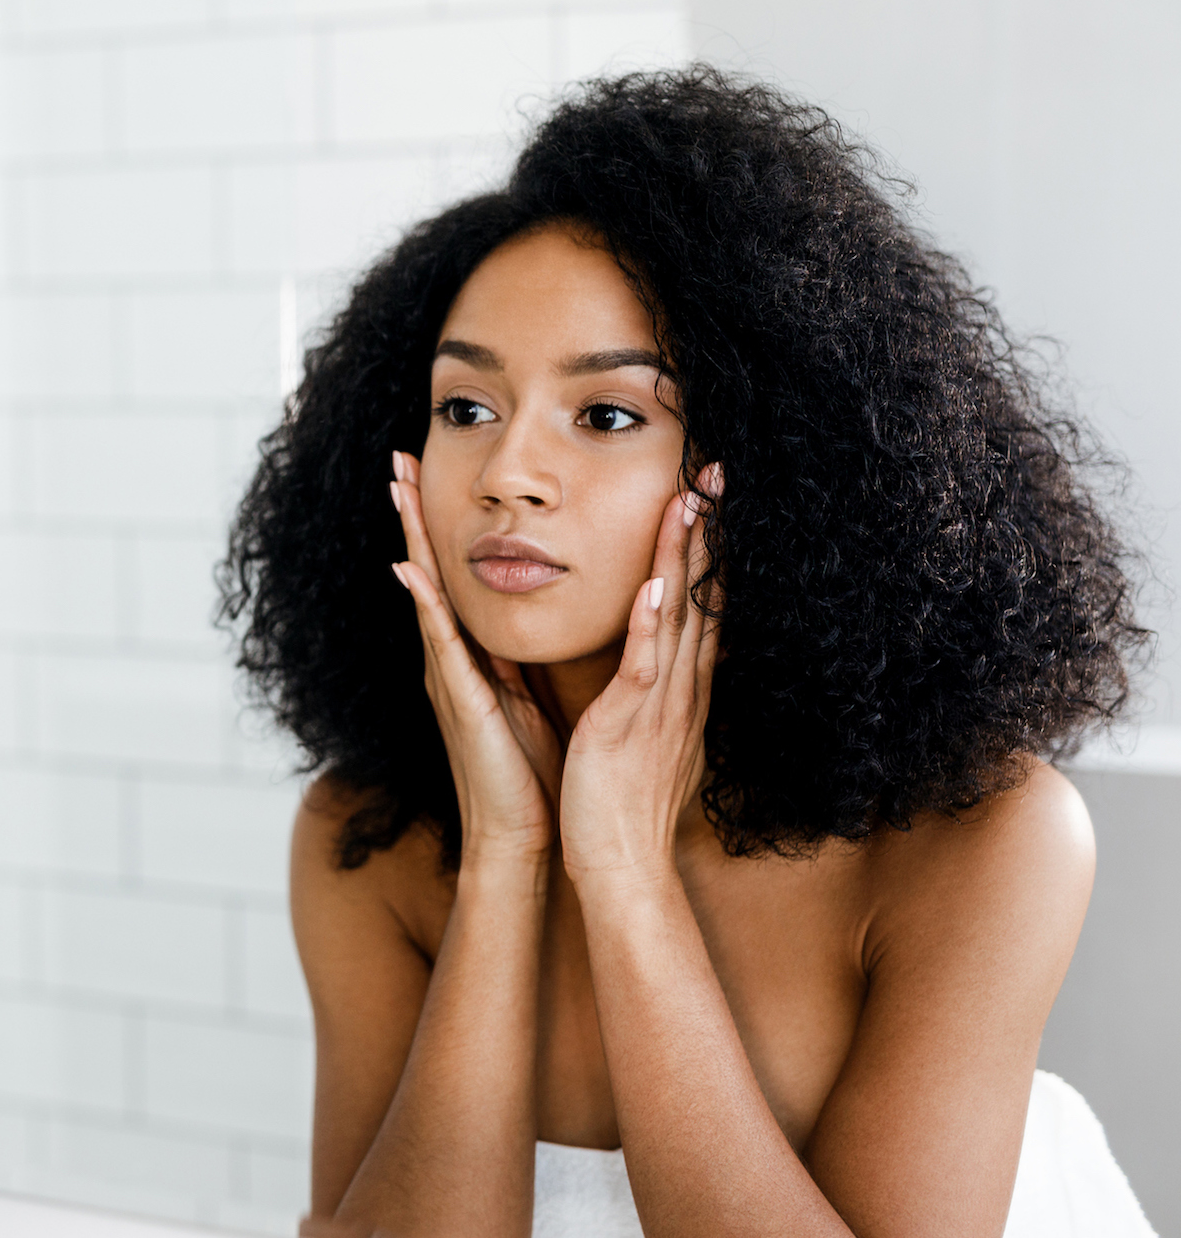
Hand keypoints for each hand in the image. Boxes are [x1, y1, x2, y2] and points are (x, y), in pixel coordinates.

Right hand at [390, 450, 559, 865]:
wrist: (518, 837)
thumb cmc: (529, 774)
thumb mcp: (527, 698)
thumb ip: (518, 658)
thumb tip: (529, 617)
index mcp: (470, 657)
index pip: (451, 578)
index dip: (437, 526)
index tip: (427, 473)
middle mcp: (450, 660)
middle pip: (426, 572)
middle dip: (412, 515)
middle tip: (396, 458)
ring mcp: (448, 678)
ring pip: (426, 594)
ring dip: (411, 541)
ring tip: (396, 490)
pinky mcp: (461, 701)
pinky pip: (440, 643)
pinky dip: (425, 606)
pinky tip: (409, 571)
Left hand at [559, 464, 723, 890]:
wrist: (620, 865)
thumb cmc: (622, 803)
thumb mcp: (644, 734)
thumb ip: (648, 692)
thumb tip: (653, 660)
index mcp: (678, 688)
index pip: (698, 604)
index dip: (707, 548)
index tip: (709, 496)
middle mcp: (679, 688)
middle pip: (699, 596)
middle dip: (707, 532)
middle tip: (715, 472)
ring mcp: (660, 704)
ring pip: (677, 616)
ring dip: (683, 557)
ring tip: (692, 501)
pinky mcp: (630, 724)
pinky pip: (644, 666)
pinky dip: (651, 624)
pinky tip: (655, 584)